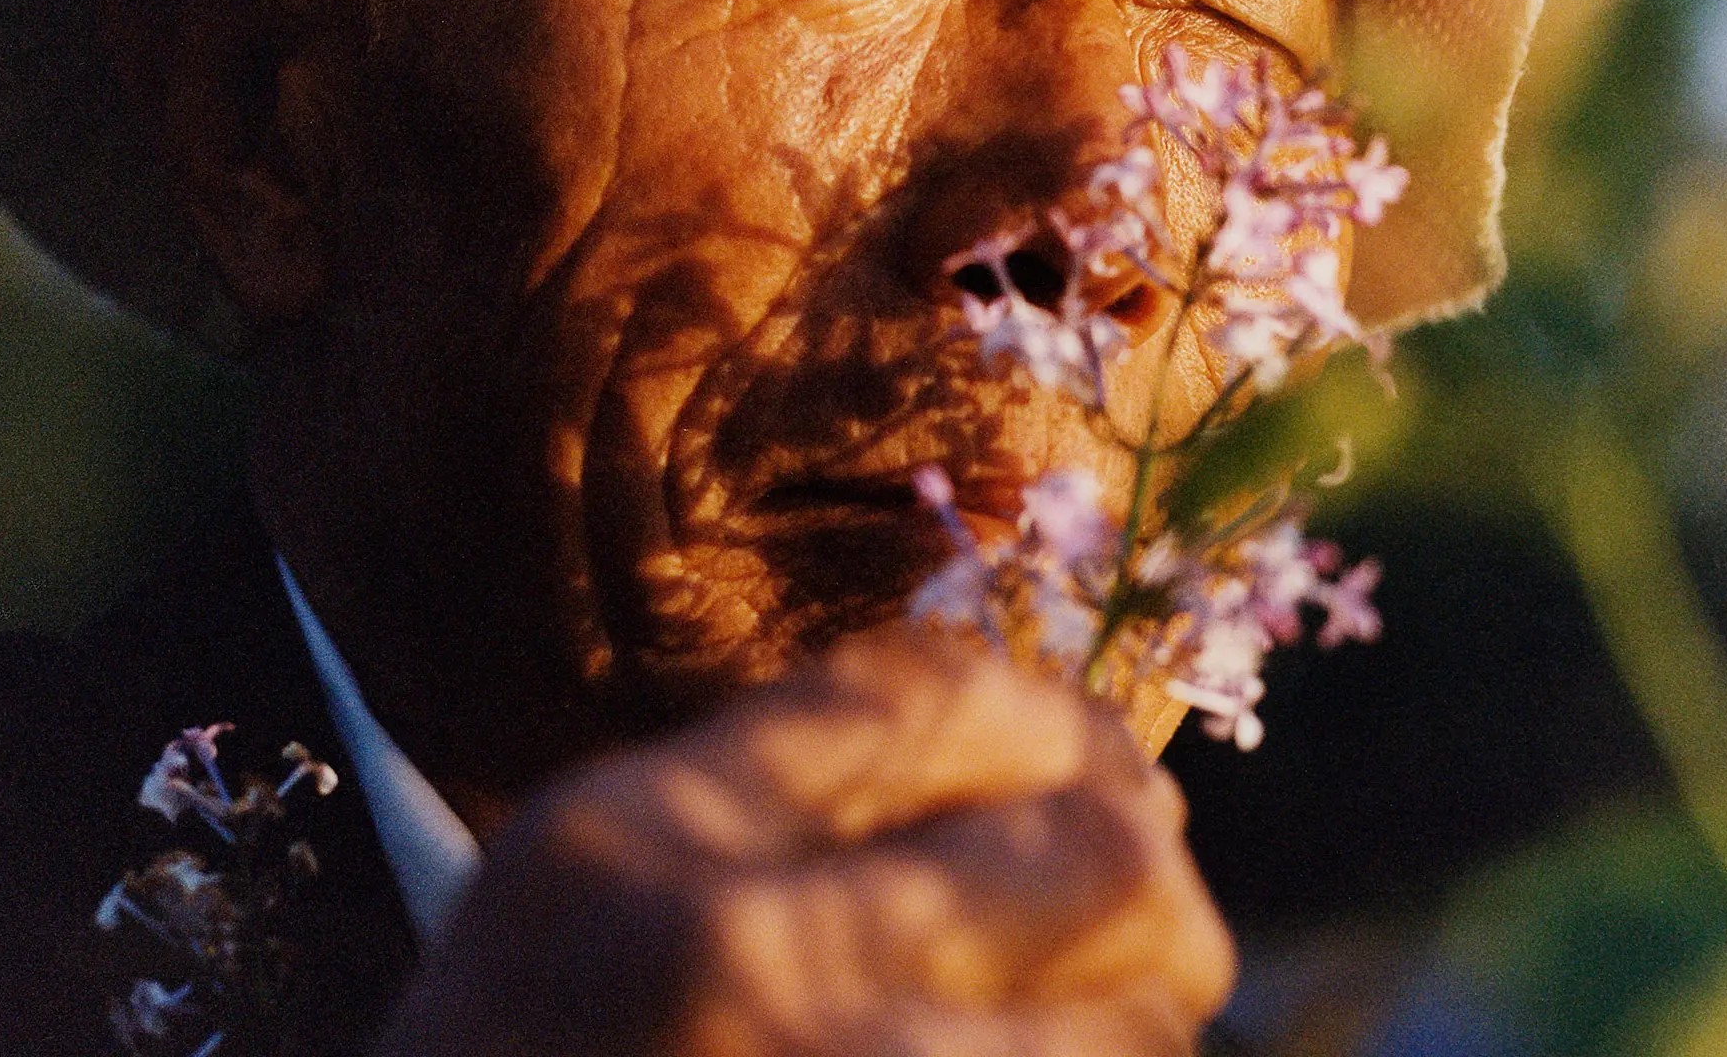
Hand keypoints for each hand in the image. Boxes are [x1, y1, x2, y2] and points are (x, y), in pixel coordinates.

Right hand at [380, 629, 1233, 1055]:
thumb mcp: (576, 892)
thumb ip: (763, 798)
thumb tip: (1042, 762)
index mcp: (637, 840)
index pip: (922, 704)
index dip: (1053, 713)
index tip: (1097, 746)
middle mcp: (737, 961)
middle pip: (1083, 857)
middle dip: (1146, 869)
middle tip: (1150, 887)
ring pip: (1130, 1035)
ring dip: (1139, 1016)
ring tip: (1107, 1010)